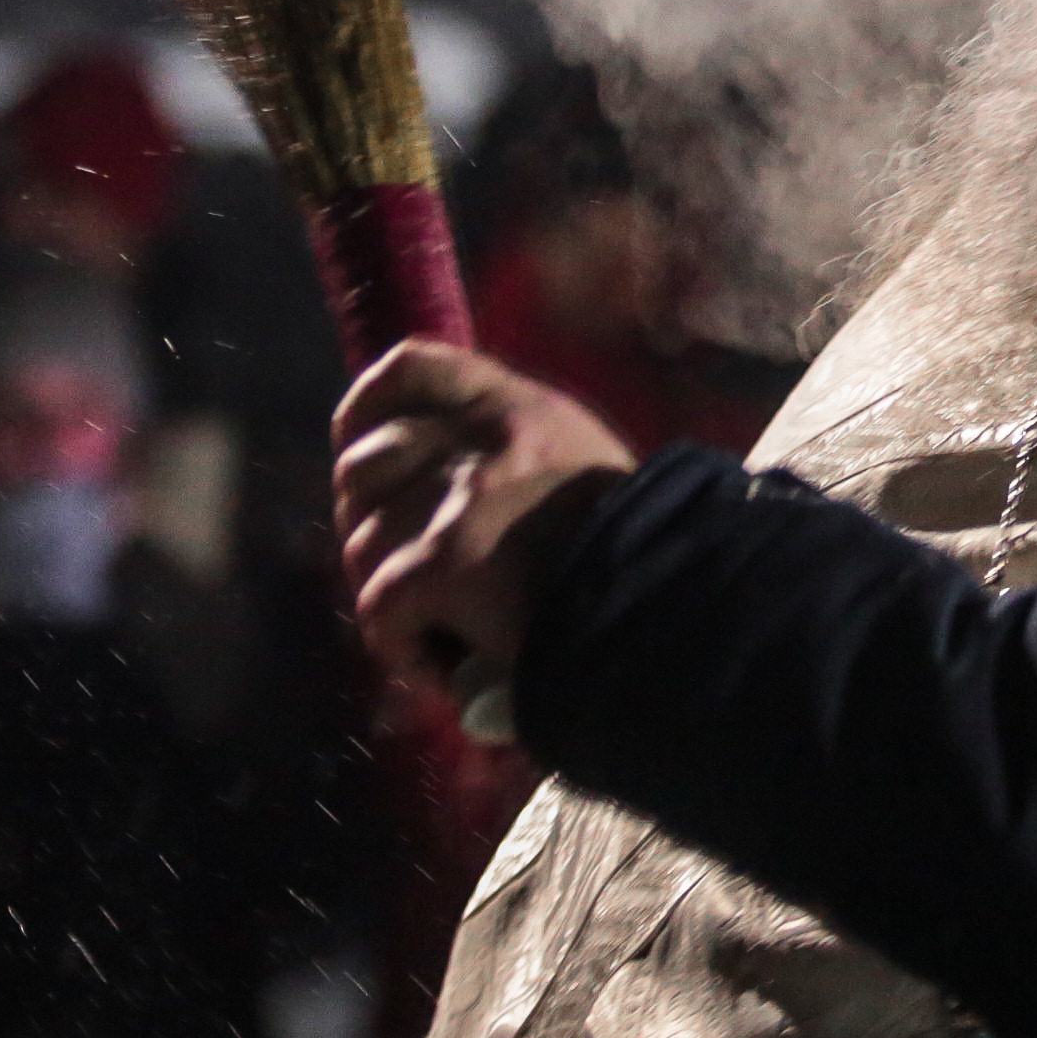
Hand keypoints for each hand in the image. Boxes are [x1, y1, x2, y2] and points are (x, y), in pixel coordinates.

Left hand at [331, 341, 635, 697]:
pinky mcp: (443, 562)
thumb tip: (424, 492)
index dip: (367, 410)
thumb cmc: (640, 560)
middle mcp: (482, 437)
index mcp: (517, 407)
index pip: (412, 369)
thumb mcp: (581, 469)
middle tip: (410, 579)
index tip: (360, 449)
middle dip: (371, 527)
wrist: (676, 611)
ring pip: (365, 547)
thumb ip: (514, 462)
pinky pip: (379, 608)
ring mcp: (459, 498)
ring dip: (394, 599)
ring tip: (445, 633)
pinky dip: (403, 648)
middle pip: (364, 467)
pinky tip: (449, 668)